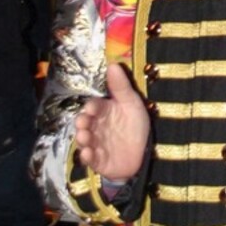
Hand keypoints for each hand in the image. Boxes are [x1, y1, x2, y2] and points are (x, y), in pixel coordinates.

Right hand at [75, 63, 149, 179]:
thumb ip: (121, 86)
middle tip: (83, 122)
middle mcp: (96, 127)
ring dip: (82, 138)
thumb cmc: (134, 124)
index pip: (94, 106)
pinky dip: (87, 157)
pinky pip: (90, 159)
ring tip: (84, 136)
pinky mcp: (98, 160)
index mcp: (103, 111)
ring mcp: (95, 143)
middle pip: (84, 123)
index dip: (92, 107)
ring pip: (84, 140)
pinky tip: (88, 154)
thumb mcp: (131, 103)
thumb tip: (113, 65)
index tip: (91, 107)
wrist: (143, 152)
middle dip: (82, 122)